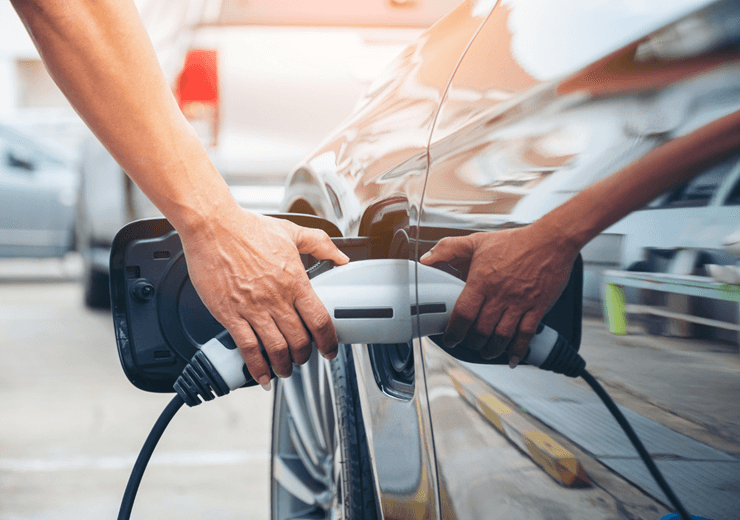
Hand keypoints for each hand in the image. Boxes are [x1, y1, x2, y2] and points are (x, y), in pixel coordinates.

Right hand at [180, 206, 348, 386]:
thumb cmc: (247, 228)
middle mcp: (277, 298)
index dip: (328, 341)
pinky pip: (247, 348)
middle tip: (302, 359)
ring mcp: (253, 309)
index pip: (320, 320)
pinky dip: (257, 367)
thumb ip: (321, 244)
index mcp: (295, 281)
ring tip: (284, 369)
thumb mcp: (292, 232)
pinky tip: (261, 375)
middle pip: (300, 340)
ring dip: (283, 366)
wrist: (213, 226)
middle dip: (304, 356)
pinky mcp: (230, 314)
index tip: (329, 350)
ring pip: (276, 349)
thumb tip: (341, 257)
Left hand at [419, 224, 577, 366]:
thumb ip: (449, 248)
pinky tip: (513, 358)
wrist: (551, 241)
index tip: (450, 338)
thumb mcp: (477, 241)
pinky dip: (518, 350)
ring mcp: (519, 303)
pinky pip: (526, 335)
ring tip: (486, 351)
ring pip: (502, 336)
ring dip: (492, 349)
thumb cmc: (516, 242)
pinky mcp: (537, 308)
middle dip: (473, 342)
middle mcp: (500, 295)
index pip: (463, 313)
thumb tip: (427, 258)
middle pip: (481, 330)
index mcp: (482, 281)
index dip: (454, 331)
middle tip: (469, 343)